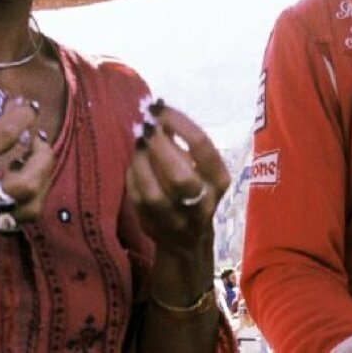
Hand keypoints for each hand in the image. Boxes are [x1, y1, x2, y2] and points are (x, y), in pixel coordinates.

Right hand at [0, 97, 53, 243]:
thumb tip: (11, 118)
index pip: (3, 137)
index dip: (23, 117)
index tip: (29, 108)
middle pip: (29, 180)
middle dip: (43, 156)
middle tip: (38, 140)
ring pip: (32, 204)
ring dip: (43, 179)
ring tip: (36, 162)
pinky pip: (21, 217)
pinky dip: (32, 196)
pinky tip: (27, 182)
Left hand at [125, 100, 229, 256]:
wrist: (189, 243)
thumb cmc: (195, 192)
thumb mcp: (199, 168)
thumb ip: (180, 141)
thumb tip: (157, 110)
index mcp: (218, 181)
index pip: (201, 146)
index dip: (177, 121)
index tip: (158, 109)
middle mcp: (202, 203)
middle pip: (180, 176)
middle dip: (159, 146)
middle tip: (146, 127)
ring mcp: (177, 220)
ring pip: (154, 193)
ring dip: (141, 162)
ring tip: (138, 144)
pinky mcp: (154, 227)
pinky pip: (138, 199)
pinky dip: (132, 176)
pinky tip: (134, 162)